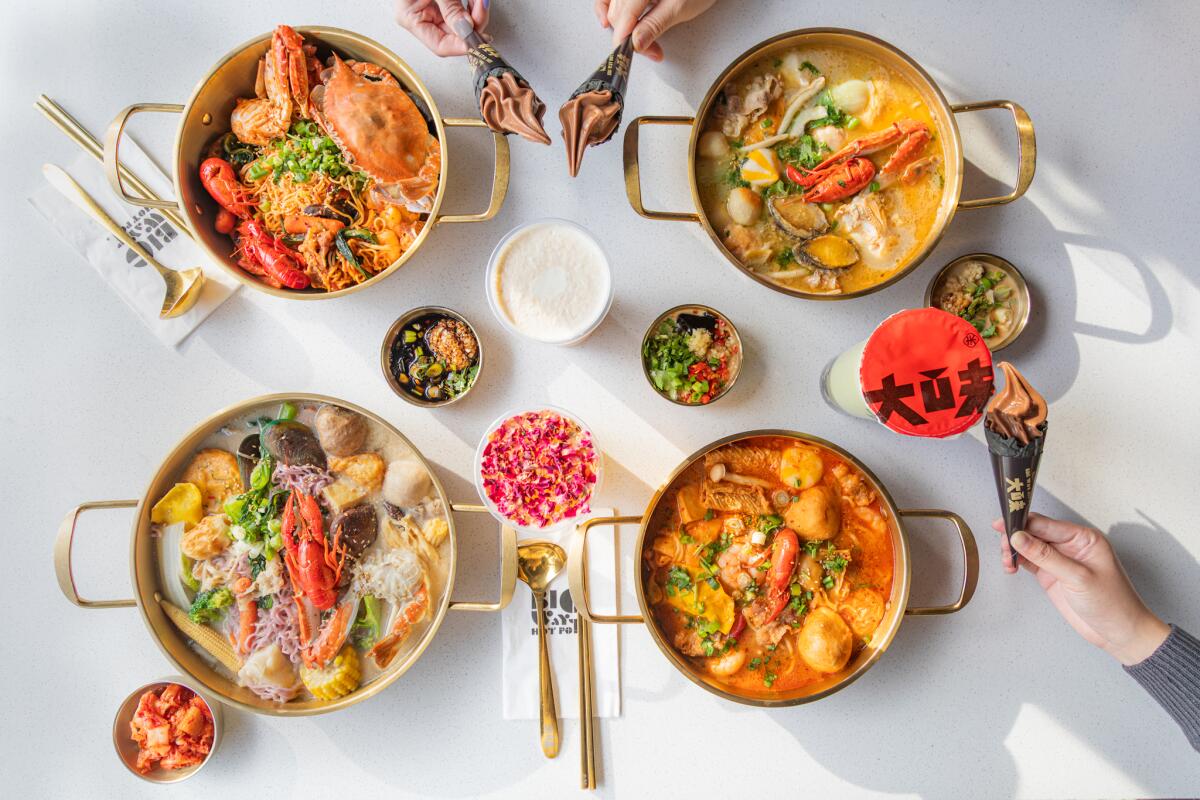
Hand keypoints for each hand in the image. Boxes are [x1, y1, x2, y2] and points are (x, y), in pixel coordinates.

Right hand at [394, 0, 489, 56]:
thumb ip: (450, 8)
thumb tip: (466, 29)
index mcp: (410, 17)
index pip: (440, 45)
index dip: (462, 44)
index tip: (479, 38)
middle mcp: (420, 15)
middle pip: (454, 34)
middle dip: (473, 23)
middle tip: (483, 8)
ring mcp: (431, 7)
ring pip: (461, 21)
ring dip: (475, 12)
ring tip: (481, 0)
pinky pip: (460, 8)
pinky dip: (471, 4)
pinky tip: (477, 0)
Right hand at [595, 0, 716, 60]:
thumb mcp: (679, 8)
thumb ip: (655, 25)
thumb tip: (636, 43)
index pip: (625, 16)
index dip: (625, 39)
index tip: (627, 56)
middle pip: (618, 14)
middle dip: (630, 36)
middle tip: (651, 50)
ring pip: (613, 8)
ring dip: (622, 27)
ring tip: (641, 40)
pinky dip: (606, 10)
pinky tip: (606, 22)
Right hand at [995, 513, 1169, 665]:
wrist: (1119, 633)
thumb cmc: (1112, 603)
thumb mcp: (1078, 578)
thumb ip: (1046, 557)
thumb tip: (1019, 538)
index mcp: (1084, 539)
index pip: (1046, 524)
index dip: (1023, 523)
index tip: (1003, 525)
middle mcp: (1071, 546)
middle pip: (1035, 532)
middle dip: (1015, 537)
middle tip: (1002, 546)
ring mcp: (1060, 561)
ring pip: (1029, 546)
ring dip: (1013, 550)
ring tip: (1006, 561)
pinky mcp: (1052, 575)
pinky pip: (1029, 562)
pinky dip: (1016, 562)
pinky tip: (1010, 566)